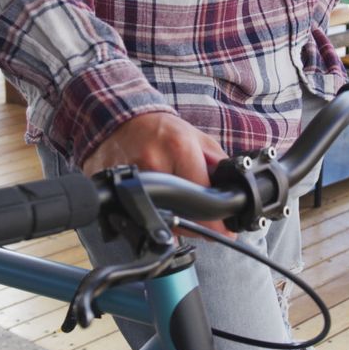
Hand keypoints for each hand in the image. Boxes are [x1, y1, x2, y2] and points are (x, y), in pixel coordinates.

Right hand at [81, 112, 234, 238]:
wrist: (122, 119)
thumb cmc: (162, 130)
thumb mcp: (198, 140)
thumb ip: (218, 164)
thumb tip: (232, 192)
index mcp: (179, 148)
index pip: (202, 197)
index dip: (216, 219)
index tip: (225, 230)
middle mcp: (155, 163)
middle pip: (182, 213)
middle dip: (196, 221)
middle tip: (201, 215)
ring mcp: (133, 177)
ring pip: (161, 219)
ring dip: (174, 219)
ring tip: (175, 200)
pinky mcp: (117, 186)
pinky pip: (140, 215)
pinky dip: (153, 214)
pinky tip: (155, 200)